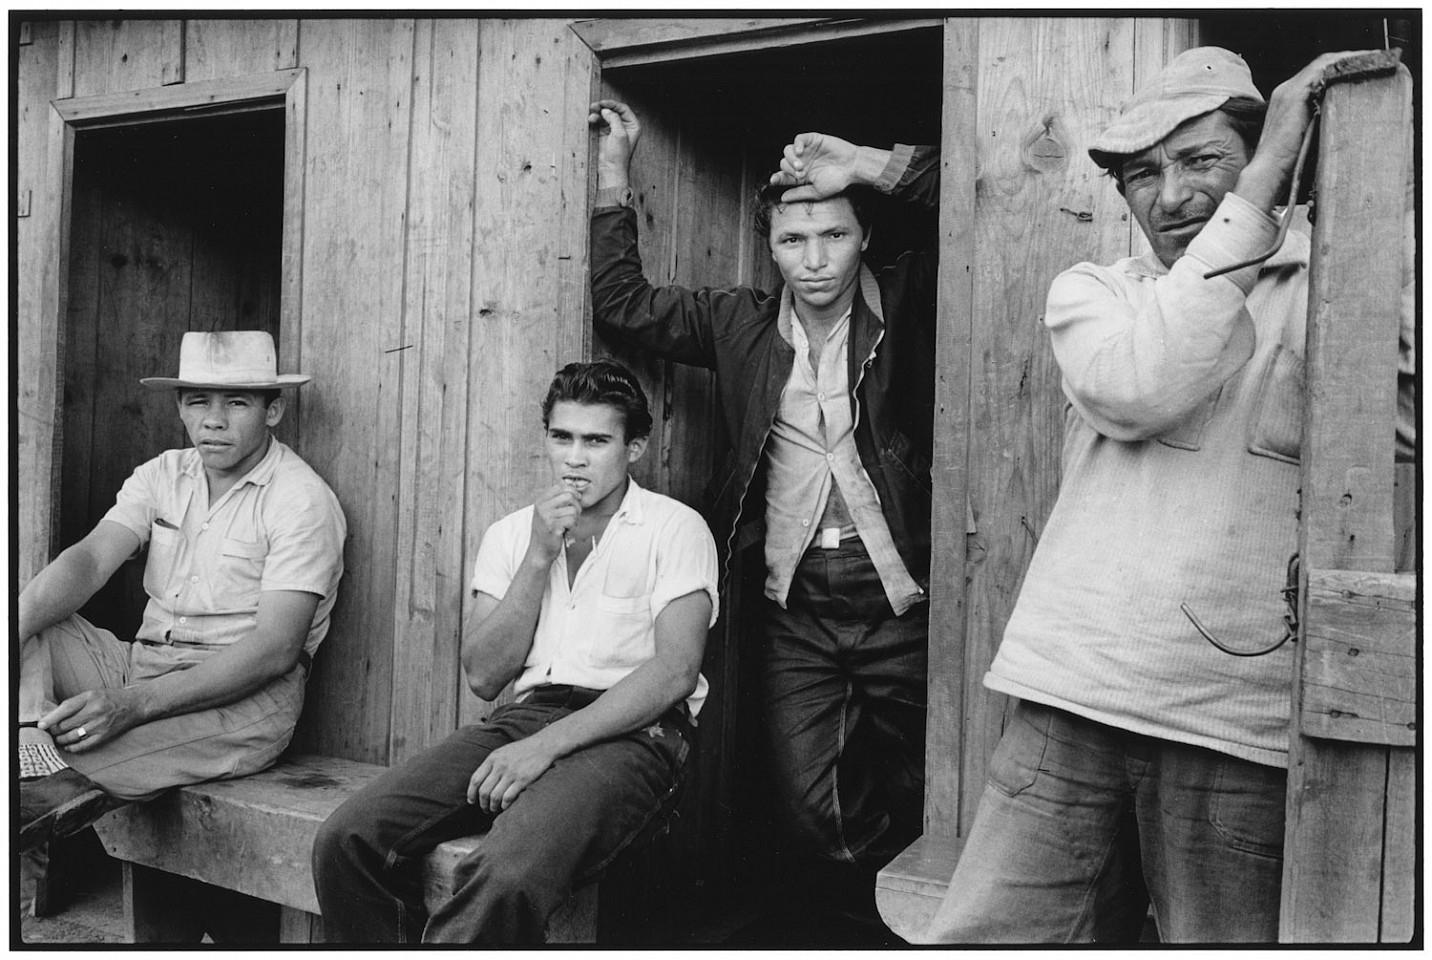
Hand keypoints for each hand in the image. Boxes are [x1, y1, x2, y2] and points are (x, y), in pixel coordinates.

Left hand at [39, 687, 144, 752]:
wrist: (135, 704)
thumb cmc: (111, 698)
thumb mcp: (93, 693)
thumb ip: (75, 703)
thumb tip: (53, 716)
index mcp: (90, 697)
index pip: (65, 709)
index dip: (50, 718)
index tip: (41, 725)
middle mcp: (95, 711)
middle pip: (66, 725)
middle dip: (55, 730)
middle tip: (52, 730)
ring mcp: (100, 725)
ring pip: (72, 736)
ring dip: (62, 739)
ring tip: (59, 738)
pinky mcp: (104, 735)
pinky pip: (83, 745)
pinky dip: (72, 747)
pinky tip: (69, 745)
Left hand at [466, 736, 558, 812]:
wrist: (543, 745)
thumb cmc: (522, 750)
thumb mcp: (503, 752)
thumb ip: (491, 765)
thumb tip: (480, 783)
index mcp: (493, 758)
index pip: (475, 779)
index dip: (471, 793)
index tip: (472, 801)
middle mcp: (500, 766)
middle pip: (484, 791)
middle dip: (482, 804)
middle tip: (485, 809)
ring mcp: (511, 773)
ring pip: (494, 797)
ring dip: (492, 807)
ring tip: (494, 810)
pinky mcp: (523, 780)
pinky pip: (508, 798)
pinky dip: (504, 806)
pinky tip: (505, 807)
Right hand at [529, 483, 580, 563]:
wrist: (539, 551)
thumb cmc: (546, 532)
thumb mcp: (546, 513)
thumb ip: (557, 501)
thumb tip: (575, 489)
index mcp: (540, 501)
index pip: (560, 486)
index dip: (572, 491)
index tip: (576, 498)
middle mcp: (542, 507)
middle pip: (569, 495)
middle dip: (576, 505)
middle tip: (574, 515)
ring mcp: (547, 517)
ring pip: (573, 509)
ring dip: (575, 518)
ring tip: (568, 525)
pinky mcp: (553, 527)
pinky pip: (572, 520)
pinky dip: (573, 526)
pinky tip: (566, 530)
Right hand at [588, 99, 640, 187]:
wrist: (610, 168)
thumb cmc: (619, 155)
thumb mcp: (619, 134)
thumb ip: (614, 119)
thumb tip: (606, 110)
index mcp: (633, 125)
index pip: (623, 109)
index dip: (613, 104)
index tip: (603, 103)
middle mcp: (624, 126)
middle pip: (613, 111)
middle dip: (603, 107)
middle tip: (594, 106)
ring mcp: (614, 129)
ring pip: (605, 115)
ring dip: (597, 113)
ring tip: (591, 114)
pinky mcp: (604, 133)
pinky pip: (599, 122)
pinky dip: (595, 119)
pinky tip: (591, 120)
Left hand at [769, 132, 864, 201]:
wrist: (852, 167)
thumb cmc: (837, 181)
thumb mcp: (817, 192)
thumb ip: (799, 194)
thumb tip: (782, 198)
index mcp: (801, 176)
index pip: (783, 176)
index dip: (776, 178)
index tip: (773, 180)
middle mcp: (802, 162)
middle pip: (783, 163)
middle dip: (788, 169)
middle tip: (799, 174)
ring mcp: (807, 151)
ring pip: (788, 150)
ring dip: (790, 159)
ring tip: (801, 166)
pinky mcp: (813, 140)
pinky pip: (799, 139)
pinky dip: (797, 145)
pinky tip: (800, 152)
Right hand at [1237, 50, 1380, 209]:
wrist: (1266, 174)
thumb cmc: (1286, 166)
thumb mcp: (1308, 140)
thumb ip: (1322, 125)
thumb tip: (1348, 123)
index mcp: (1287, 101)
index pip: (1317, 74)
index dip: (1341, 69)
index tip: (1364, 69)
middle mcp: (1285, 91)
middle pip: (1322, 64)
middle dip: (1349, 60)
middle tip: (1375, 60)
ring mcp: (1288, 91)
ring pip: (1324, 62)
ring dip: (1350, 58)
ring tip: (1374, 59)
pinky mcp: (1294, 94)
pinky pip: (1322, 68)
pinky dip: (1343, 64)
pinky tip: (1362, 66)